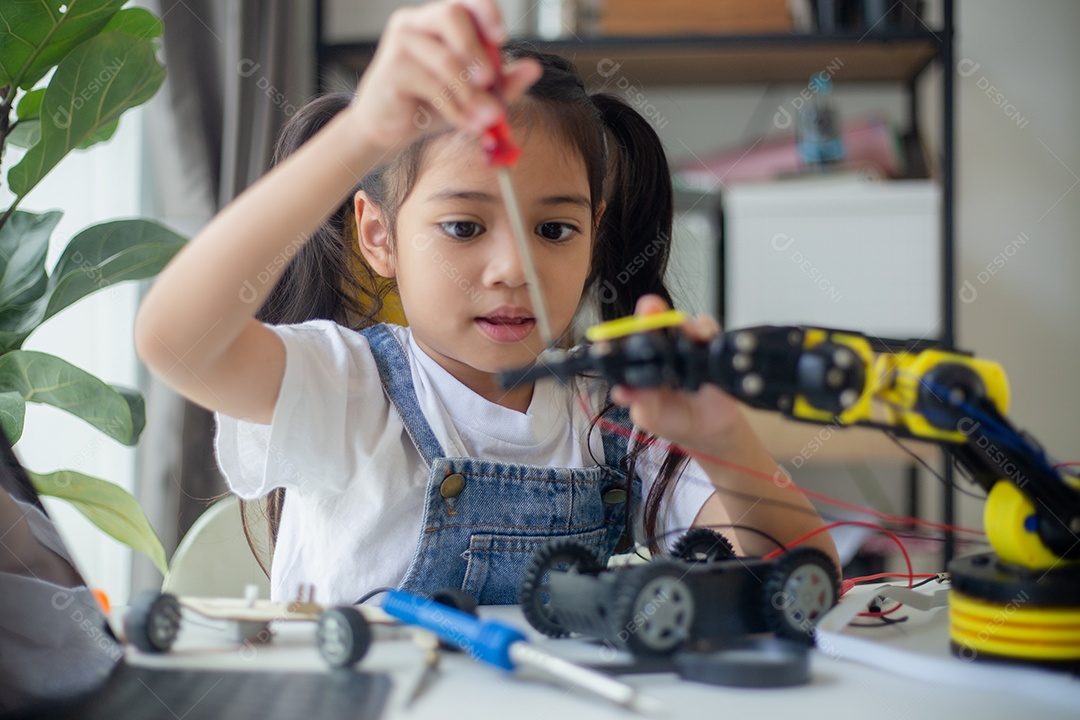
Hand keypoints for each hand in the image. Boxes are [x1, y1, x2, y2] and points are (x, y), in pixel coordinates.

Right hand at [348, 0, 541, 151]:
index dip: (487, 12)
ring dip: (471, 93)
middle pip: (453, 15)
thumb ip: (503, 82)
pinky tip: (465, 123)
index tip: (502, 38)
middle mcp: (417, 22)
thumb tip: (533, 68)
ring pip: (445, 58)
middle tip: (490, 81)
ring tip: (485, 119)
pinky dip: (455, 108)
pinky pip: (431, 85)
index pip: (467, 2)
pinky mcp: (391, 70)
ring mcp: (401, 42)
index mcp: (439, 20)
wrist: (388, 129)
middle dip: (478, 50)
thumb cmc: (428, 104)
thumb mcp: (472, 94)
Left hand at [610, 295, 746, 456]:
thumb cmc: (674, 419)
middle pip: (652, 323)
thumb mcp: (651, 416)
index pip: (623, 345)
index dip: (614, 337)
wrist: (710, 430)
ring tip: (681, 327)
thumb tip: (620, 392)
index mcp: (638, 364)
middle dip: (650, 313)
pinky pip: (707, 330)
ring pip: (681, 323)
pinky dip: (705, 330)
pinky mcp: (707, 345)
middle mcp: (659, 350)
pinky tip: (702, 336)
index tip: (606, 338)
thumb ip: (638, 401)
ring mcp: (683, 345)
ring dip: (681, 322)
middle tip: (649, 308)